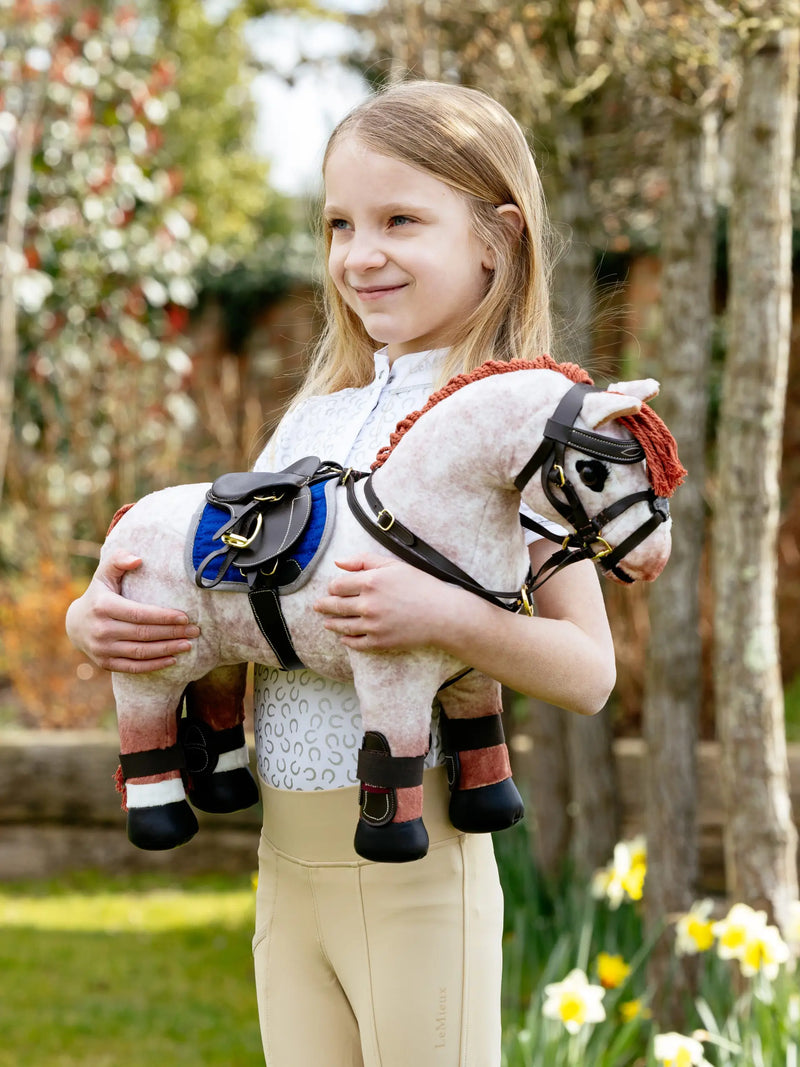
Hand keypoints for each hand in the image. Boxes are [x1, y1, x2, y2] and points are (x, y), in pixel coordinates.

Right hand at [65, 553, 199, 672]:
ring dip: (167, 649)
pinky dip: (154, 665)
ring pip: (141, 652)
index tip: (185, 617)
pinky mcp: (105, 663)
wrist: (74, 624)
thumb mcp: (104, 574)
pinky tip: (173, 659)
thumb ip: (118, 560)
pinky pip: (133, 667)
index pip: (139, 614)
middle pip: (144, 634)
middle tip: (195, 631)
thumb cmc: (98, 594)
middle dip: (172, 633)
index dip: (164, 616)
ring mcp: (102, 649)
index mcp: (103, 606)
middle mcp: (101, 630)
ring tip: (188, 644)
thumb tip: (138, 559)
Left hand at [313, 554, 446, 651]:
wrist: (442, 614)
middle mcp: (367, 605)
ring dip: (331, 624)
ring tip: (327, 623)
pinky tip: (344, 638)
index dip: (332, 587)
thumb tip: (338, 562)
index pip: (338, 585)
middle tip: (317, 606)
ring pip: (342, 626)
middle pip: (335, 606)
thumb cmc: (421, 586)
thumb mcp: (394, 565)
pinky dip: (347, 641)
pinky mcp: (379, 643)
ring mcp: (372, 626)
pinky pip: (355, 643)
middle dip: (323, 605)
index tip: (332, 588)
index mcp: (370, 582)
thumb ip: (364, 560)